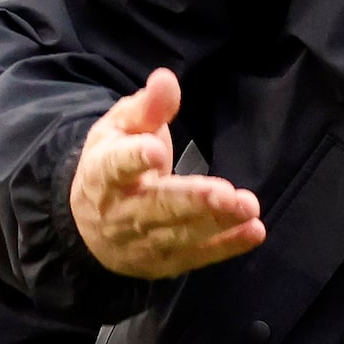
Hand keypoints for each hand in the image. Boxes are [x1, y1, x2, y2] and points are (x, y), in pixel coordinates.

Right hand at [67, 69, 265, 277]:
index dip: (133, 158)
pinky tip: (254, 232)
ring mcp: (139, 243)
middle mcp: (119, 212)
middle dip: (192, 200)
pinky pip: (196, 257)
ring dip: (216, 222)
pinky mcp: (162, 263)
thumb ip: (147, 106)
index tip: (154, 150)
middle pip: (156, 207)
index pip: (115, 166)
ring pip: (179, 234)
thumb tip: (166, 79)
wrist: (88, 226)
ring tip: (248, 207)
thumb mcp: (120, 128)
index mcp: (103, 173)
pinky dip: (226, 247)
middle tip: (226, 192)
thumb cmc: (112, 164)